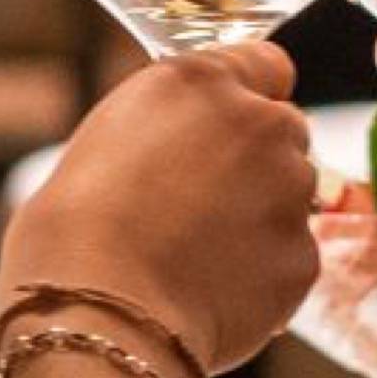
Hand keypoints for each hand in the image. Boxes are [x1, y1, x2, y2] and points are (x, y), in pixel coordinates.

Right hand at [3, 43, 320, 375]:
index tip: (226, 130)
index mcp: (199, 83)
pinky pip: (292, 260)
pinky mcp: (303, 257)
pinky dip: (264, 277)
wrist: (97, 313)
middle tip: (200, 206)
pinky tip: (210, 294)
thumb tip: (183, 151)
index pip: (264, 65)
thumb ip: (167, 129)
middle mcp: (258, 123)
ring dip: (262, 220)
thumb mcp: (107, 139)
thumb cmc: (73, 231)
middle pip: (283, 131)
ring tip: (196, 259)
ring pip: (293, 198)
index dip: (245, 100)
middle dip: (255, 162)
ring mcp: (290, 190)